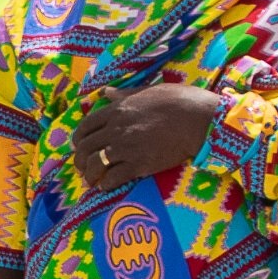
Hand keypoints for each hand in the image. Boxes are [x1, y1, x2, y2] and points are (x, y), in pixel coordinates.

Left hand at [62, 85, 224, 195]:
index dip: (79, 139)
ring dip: (90, 175)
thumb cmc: (179, 101)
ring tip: (91, 181)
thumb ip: (125, 95)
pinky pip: (113, 178)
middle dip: (80, 160)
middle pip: (86, 147)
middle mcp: (117, 129)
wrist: (199, 119)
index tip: (79, 146)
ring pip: (95, 164)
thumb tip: (106, 93)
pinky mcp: (139, 165)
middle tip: (82, 168)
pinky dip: (106, 185)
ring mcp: (126, 147)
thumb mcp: (148, 91)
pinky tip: (107, 187)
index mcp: (118, 110)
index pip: (86, 125)